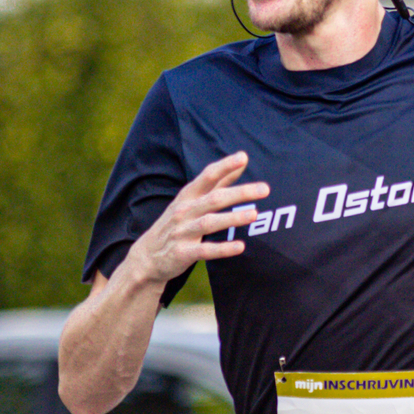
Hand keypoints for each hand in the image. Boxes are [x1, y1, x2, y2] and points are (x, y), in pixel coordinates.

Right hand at [128, 152, 270, 287]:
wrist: (148, 255)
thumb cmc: (177, 223)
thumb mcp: (191, 200)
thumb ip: (218, 182)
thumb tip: (242, 161)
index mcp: (188, 196)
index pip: (207, 177)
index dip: (224, 166)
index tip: (243, 157)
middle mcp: (185, 211)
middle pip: (214, 199)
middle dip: (240, 193)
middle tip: (264, 189)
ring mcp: (183, 232)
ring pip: (209, 223)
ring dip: (232, 218)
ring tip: (254, 214)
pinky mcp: (183, 253)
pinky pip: (205, 251)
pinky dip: (222, 249)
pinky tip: (240, 247)